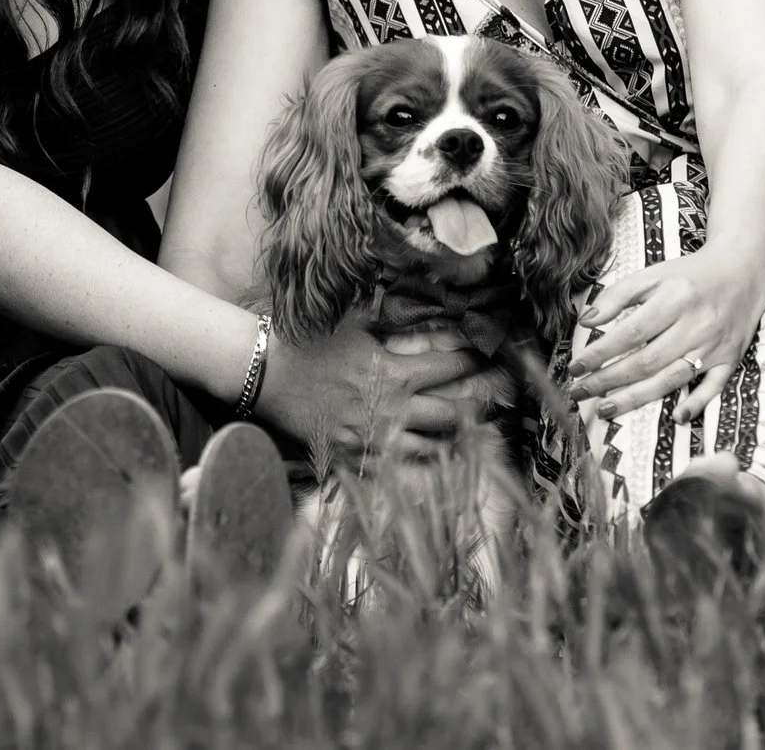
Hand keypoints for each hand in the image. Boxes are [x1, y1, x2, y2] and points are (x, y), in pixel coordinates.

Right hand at [255, 317, 491, 470]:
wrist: (269, 379)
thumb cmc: (312, 346)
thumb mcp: (354, 323)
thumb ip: (390, 315)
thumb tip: (423, 294)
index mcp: (396, 375)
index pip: (451, 369)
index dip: (476, 360)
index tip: (490, 354)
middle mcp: (393, 412)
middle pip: (452, 416)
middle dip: (479, 407)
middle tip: (495, 403)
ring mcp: (375, 441)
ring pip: (432, 449)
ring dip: (454, 440)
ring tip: (474, 435)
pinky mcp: (357, 460)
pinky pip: (398, 471)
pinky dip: (419, 466)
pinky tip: (432, 461)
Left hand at [567, 241, 764, 423]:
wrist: (742, 270)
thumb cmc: (690, 274)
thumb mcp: (653, 274)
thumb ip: (618, 295)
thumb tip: (586, 322)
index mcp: (674, 299)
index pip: (630, 333)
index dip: (600, 353)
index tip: (576, 366)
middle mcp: (695, 324)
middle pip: (646, 361)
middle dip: (609, 380)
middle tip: (580, 392)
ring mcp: (715, 345)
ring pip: (672, 378)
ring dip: (637, 398)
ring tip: (607, 409)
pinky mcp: (731, 358)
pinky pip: (714, 386)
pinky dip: (697, 403)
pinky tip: (677, 416)